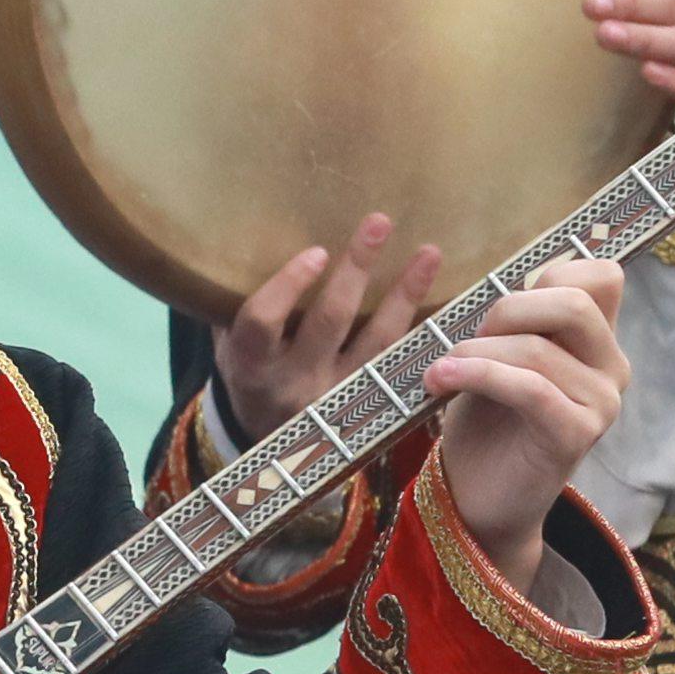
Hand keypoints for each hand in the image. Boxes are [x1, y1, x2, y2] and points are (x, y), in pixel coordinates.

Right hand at [218, 215, 457, 431]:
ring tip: (429, 253)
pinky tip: (443, 300)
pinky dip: (421, 330)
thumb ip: (238, 305)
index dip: (288, 285)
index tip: (317, 251)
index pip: (262, 322)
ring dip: (405, 295)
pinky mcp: (369, 407)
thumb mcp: (231, 347)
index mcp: (250, 364)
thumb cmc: (253, 376)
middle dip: (357, 269)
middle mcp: (292, 384)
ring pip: (377, 343)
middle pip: (329, 321)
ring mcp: (335, 398)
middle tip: (380, 222)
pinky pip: (399, 363)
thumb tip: (252, 235)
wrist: (278, 451)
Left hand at [425, 253, 627, 590]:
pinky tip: (440, 381)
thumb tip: (509, 286)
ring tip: (441, 370)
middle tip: (468, 341)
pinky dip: (478, 376)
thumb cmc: (486, 421)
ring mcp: (601, 404)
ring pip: (539, 348)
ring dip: (476, 352)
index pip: (603, 275)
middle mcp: (612, 368)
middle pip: (575, 301)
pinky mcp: (576, 435)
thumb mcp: (501, 355)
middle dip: (508, 310)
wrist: (477, 498)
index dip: (553, 272)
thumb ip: (519, 320)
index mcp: (597, 341)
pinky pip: (529, 388)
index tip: (506, 308)